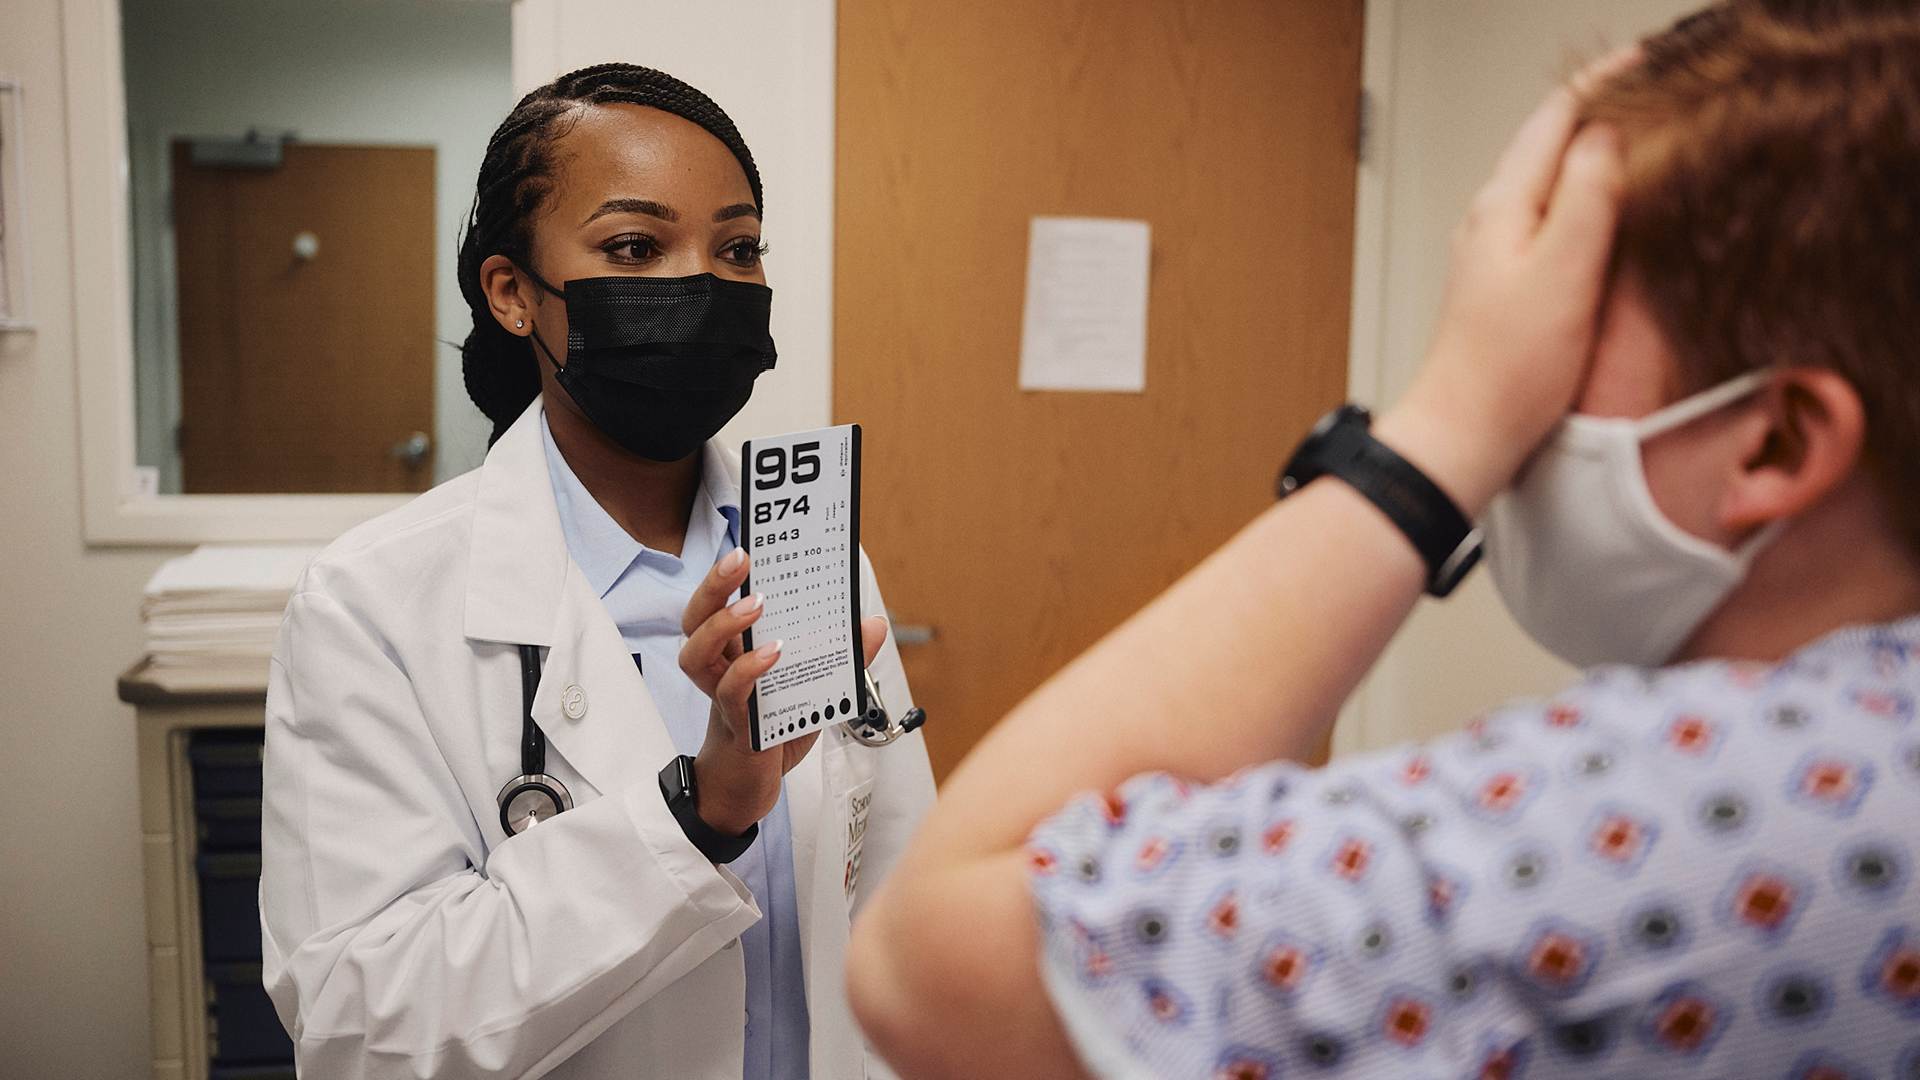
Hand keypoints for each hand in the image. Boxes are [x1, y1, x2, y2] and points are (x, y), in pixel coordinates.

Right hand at [679, 546, 890, 836]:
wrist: (746, 791)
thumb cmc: (769, 735)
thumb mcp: (815, 691)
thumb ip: (843, 659)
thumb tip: (871, 623)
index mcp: (733, 653)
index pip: (718, 604)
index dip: (725, 574)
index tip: (748, 543)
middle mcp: (718, 670)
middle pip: (695, 617)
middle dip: (713, 584)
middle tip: (741, 558)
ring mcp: (721, 697)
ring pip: (696, 653)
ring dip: (723, 624)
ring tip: (755, 603)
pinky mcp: (736, 726)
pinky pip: (731, 694)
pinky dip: (749, 670)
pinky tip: (771, 655)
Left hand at [1375, 48, 1634, 516]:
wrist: (1464, 434)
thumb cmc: (1507, 369)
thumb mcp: (1563, 270)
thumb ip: (1585, 195)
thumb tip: (1604, 132)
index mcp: (1504, 204)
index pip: (1557, 115)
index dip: (1606, 81)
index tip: (1653, 61)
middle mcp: (1491, 218)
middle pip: (1549, 139)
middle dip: (1601, 108)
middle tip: (1656, 90)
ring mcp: (1494, 249)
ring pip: (1547, 176)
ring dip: (1591, 150)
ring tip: (1640, 136)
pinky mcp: (1504, 283)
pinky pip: (1546, 215)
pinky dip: (1581, 195)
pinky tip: (1605, 211)